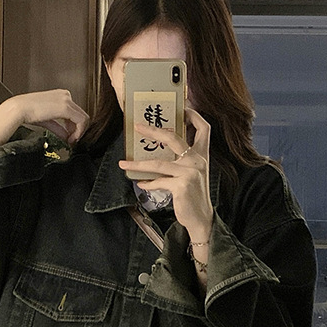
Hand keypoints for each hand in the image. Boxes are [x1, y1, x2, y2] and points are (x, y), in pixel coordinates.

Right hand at [0, 89, 89, 145]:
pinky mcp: (65, 107)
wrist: (19, 109)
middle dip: (78, 130)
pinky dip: (78, 132)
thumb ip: (58, 127)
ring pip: (83, 118)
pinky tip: (70, 139)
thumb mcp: (47, 120)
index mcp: (60, 96)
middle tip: (71, 141)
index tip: (69, 137)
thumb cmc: (27, 113)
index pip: (75, 112)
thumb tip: (67, 137)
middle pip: (81, 115)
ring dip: (79, 132)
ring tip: (70, 140)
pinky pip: (81, 121)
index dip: (75, 127)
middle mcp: (65, 95)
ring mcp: (66, 99)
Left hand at [118, 108, 212, 241]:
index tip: (182, 108)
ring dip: (138, 164)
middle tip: (137, 126)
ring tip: (123, 164)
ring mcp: (190, 172)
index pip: (203, 128)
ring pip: (158, 163)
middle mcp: (198, 160)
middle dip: (153, 130)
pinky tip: (140, 184)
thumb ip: (182, 160)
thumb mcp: (192, 174)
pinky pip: (158, 182)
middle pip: (173, 137)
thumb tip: (158, 151)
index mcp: (202, 154)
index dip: (193, 115)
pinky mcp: (182, 186)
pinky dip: (148, 184)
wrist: (201, 218)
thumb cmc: (193, 195)